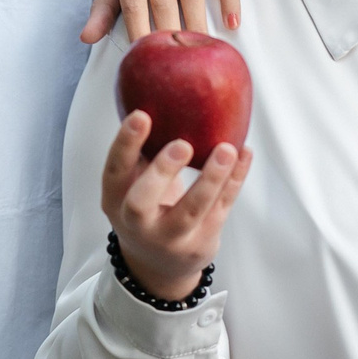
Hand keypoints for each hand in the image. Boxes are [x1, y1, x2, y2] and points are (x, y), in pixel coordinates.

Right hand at [101, 111, 252, 300]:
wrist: (158, 266)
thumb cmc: (145, 208)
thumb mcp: (131, 185)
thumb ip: (141, 151)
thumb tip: (157, 92)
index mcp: (116, 201)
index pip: (114, 172)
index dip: (125, 144)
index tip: (142, 115)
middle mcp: (138, 224)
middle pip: (142, 202)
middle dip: (162, 172)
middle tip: (182, 143)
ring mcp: (171, 238)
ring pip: (192, 210)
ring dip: (211, 178)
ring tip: (227, 148)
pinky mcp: (202, 241)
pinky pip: (221, 208)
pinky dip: (234, 180)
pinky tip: (243, 154)